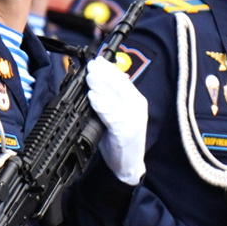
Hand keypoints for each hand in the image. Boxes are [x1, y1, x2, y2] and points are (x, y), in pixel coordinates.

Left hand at [82, 57, 146, 184]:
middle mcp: (137, 107)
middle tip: (91, 65)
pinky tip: (92, 97)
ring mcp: (132, 118)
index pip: (123, 80)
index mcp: (137, 101)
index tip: (98, 60)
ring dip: (100, 86)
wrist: (128, 165)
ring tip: (89, 77)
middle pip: (119, 86)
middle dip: (104, 74)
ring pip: (114, 97)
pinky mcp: (125, 130)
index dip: (110, 69)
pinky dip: (100, 104)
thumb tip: (97, 84)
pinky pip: (110, 114)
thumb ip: (111, 101)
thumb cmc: (120, 140)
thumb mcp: (117, 116)